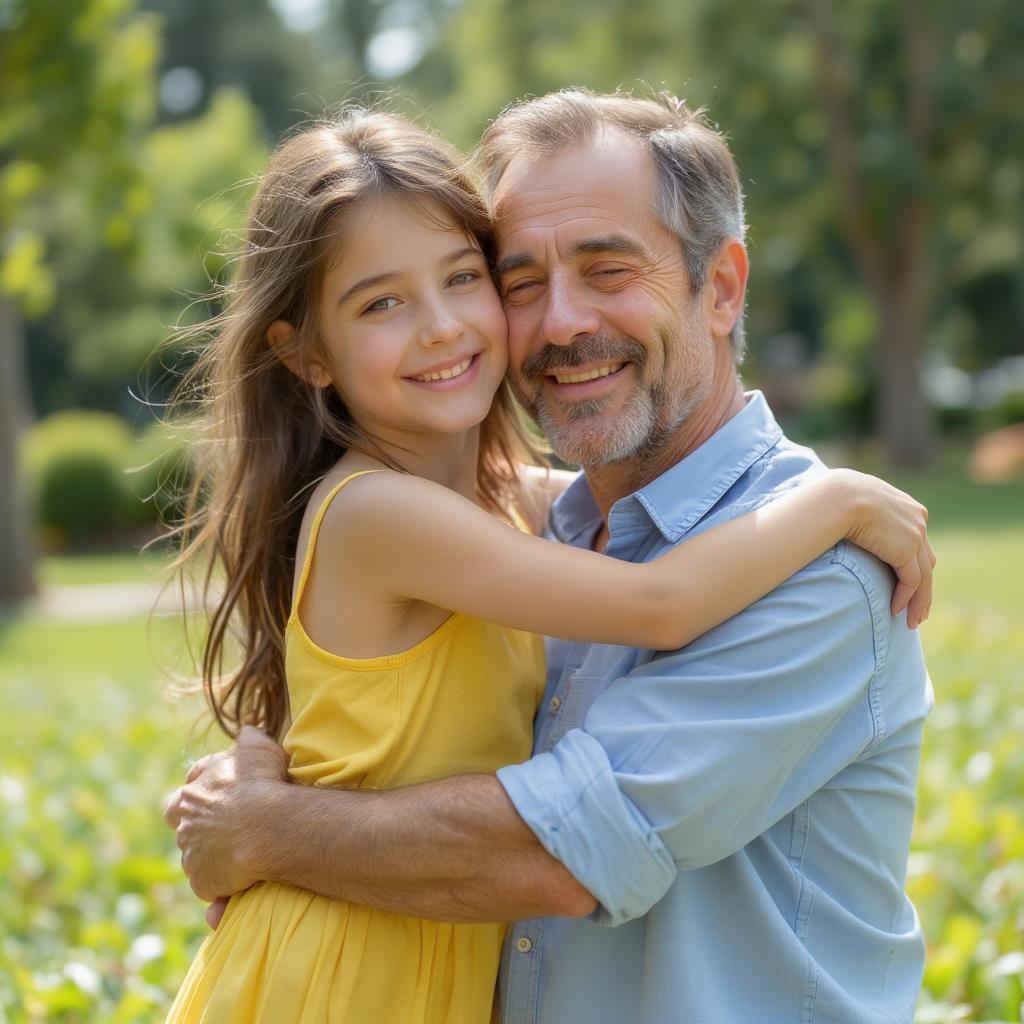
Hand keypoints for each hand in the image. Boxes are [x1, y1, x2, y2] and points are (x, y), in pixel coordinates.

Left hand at [163, 726, 288, 907]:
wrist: (266, 826)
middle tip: (229, 830)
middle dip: (203, 830)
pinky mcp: (203, 882)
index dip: (198, 799)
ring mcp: (192, 856)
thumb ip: (249, 737)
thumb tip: (246, 730)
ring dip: (214, 857)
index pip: (181, 798)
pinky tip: (243, 881)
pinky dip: (222, 885)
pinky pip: (211, 886)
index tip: (217, 800)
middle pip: (186, 830)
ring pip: (198, 858)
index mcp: (190, 795)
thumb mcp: (257, 747)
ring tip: (243, 856)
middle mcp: (185, 825)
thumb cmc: (261, 783)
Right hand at [835, 469, 935, 627]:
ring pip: (924, 576)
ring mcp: (915, 535)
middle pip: (926, 562)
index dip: (915, 566)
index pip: (919, 543)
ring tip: (911, 621)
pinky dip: (906, 598)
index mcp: (909, 508)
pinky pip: (911, 581)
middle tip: (918, 609)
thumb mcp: (859, 505)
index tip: (910, 585)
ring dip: (918, 601)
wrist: (839, 497)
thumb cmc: (837, 499)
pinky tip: (896, 611)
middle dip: (923, 588)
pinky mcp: (906, 550)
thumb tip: (852, 525)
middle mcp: (918, 520)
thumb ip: (867, 516)